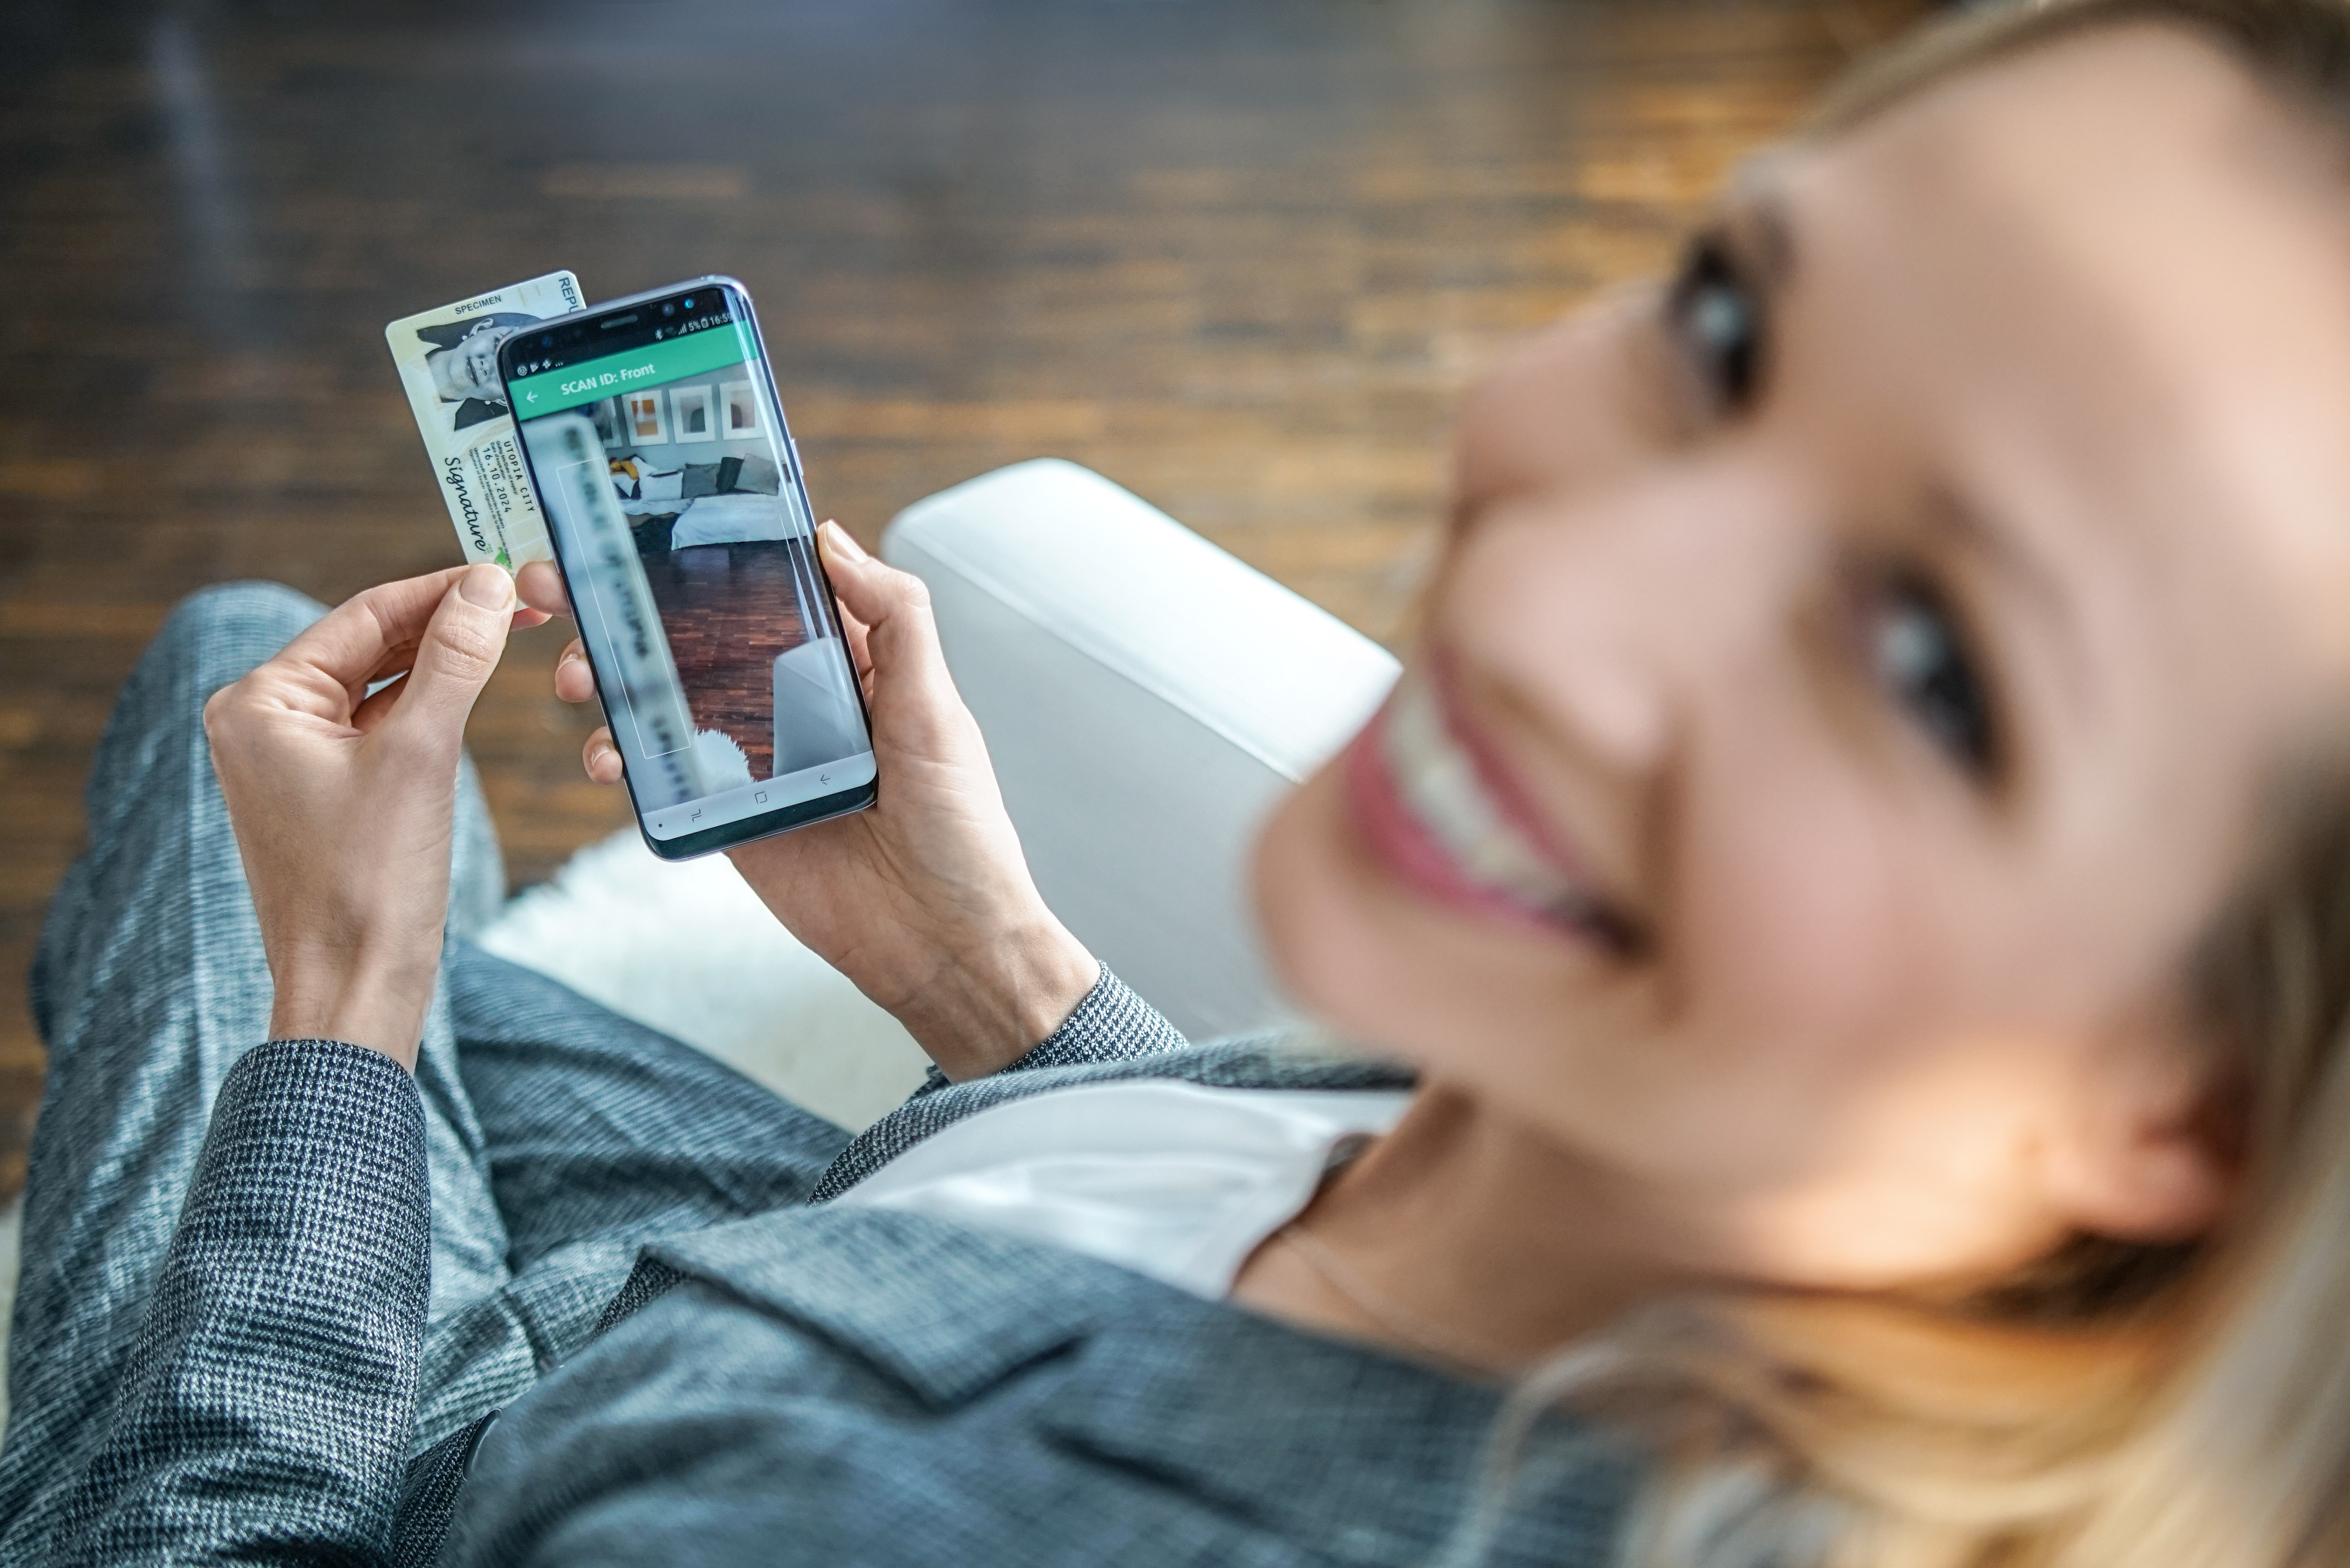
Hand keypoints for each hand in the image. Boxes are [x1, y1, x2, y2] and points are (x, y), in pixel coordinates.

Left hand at [205, 564, 524, 1067]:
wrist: (356, 988)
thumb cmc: (369, 883)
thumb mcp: (420, 755)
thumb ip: (454, 661)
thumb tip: (489, 584)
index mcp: (259, 703)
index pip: (363, 615)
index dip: (442, 588)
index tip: (507, 570)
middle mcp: (264, 723)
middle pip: (371, 644)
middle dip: (447, 622)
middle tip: (524, 598)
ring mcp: (295, 759)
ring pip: (382, 684)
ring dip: (444, 661)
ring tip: (512, 633)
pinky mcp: (330, 792)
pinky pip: (383, 727)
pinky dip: (430, 706)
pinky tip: (475, 690)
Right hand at [517, 523, 1096, 1078]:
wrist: (943, 944)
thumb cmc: (960, 830)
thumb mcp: (937, 712)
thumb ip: (895, 621)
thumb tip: (833, 541)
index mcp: (849, 666)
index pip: (773, 593)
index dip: (716, 559)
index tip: (650, 528)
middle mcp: (797, 704)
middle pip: (703, 641)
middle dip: (636, 614)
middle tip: (578, 591)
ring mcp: (759, 760)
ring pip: (670, 702)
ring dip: (616, 682)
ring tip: (580, 678)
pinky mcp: (732, 816)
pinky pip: (667, 776)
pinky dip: (626, 759)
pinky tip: (609, 756)